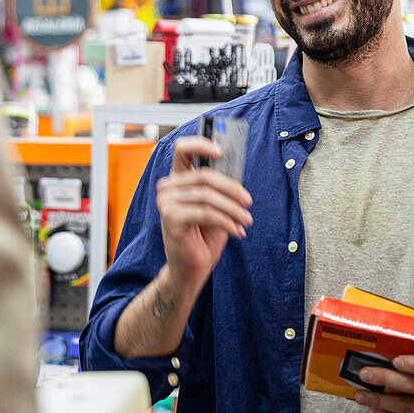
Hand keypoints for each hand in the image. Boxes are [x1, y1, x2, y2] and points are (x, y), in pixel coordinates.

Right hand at [156, 136, 252, 287]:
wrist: (191, 268)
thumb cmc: (204, 235)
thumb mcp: (217, 206)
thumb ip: (220, 186)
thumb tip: (236, 168)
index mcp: (178, 179)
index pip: (183, 150)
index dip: (201, 144)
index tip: (222, 151)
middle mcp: (168, 187)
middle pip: (204, 176)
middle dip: (231, 189)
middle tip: (248, 201)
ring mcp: (166, 202)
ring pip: (208, 196)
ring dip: (233, 209)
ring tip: (246, 220)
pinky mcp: (170, 218)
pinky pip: (205, 213)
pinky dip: (226, 222)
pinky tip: (237, 231)